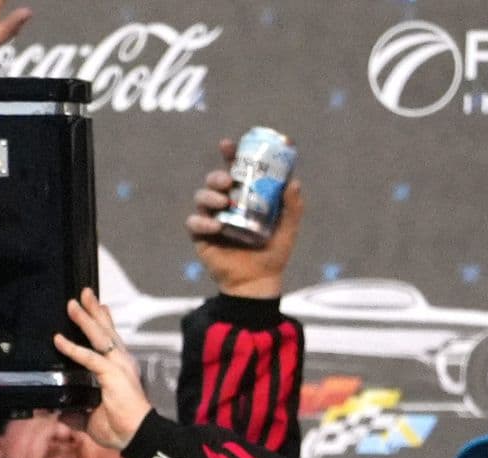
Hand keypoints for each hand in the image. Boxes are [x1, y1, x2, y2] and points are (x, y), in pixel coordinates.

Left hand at [54, 290, 151, 450]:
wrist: (137, 437)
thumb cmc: (122, 429)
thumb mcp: (93, 420)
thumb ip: (76, 414)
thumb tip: (61, 414)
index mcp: (120, 370)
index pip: (111, 341)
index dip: (104, 323)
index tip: (98, 308)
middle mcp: (122, 363)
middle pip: (107, 331)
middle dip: (94, 311)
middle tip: (84, 294)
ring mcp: (119, 366)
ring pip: (99, 336)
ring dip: (85, 318)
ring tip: (73, 303)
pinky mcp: (113, 374)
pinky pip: (89, 357)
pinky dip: (72, 348)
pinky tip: (59, 340)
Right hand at [185, 138, 303, 299]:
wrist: (257, 282)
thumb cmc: (273, 254)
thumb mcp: (288, 229)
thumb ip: (293, 206)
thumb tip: (294, 181)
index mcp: (245, 196)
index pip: (235, 170)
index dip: (230, 155)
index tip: (228, 145)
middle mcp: (226, 204)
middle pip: (214, 181)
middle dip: (217, 176)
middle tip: (229, 182)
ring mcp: (212, 218)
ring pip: (202, 197)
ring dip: (210, 195)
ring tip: (223, 202)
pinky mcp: (201, 236)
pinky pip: (194, 222)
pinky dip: (202, 221)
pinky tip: (215, 226)